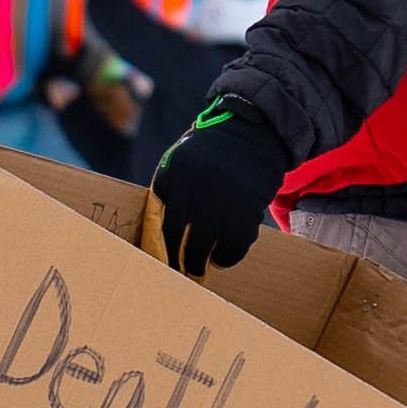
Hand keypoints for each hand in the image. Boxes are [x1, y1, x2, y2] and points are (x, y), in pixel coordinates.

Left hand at [150, 99, 291, 277]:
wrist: (249, 135)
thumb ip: (168, 192)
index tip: (160, 265)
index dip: (160, 251)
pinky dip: (227, 257)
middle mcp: (195, 196)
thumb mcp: (179, 163)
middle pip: (180, 245)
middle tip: (182, 272)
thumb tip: (156, 233)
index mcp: (174, 181)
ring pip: (204, 252)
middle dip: (181, 264)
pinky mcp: (246, 215)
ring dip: (202, 264)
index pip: (160, 228)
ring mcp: (221, 208)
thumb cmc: (208, 154)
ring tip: (203, 266)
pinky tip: (223, 255)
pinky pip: (232, 250)